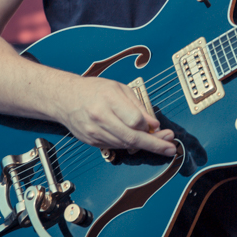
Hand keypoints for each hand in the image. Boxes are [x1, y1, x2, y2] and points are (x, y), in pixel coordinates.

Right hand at [55, 76, 176, 156]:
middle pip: (132, 137)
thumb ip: (137, 106)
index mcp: (108, 99)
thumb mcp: (119, 89)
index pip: (134, 120)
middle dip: (154, 144)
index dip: (148, 125)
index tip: (157, 126)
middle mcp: (100, 117)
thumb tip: (153, 124)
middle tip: (170, 148)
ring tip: (158, 143)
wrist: (65, 98)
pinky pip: (116, 146)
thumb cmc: (94, 90)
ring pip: (125, 145)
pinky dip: (129, 145)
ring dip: (143, 146)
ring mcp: (94, 132)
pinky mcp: (92, 142)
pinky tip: (137, 140)